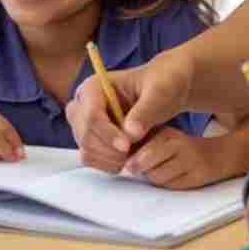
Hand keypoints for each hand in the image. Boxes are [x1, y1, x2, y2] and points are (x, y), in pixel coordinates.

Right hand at [66, 49, 193, 173]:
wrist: (165, 93)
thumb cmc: (162, 86)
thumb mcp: (160, 93)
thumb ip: (146, 111)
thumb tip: (130, 134)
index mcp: (94, 86)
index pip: (91, 115)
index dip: (107, 133)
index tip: (127, 146)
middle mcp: (83, 104)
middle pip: (84, 133)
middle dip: (108, 148)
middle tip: (132, 153)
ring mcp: (84, 123)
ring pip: (86, 148)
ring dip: (108, 158)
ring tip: (133, 155)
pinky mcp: (91, 138)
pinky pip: (90, 158)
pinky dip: (107, 164)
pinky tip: (127, 159)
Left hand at [124, 126, 231, 189]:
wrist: (218, 155)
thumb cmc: (181, 147)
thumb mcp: (163, 138)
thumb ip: (142, 143)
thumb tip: (118, 154)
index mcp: (168, 133)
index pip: (139, 145)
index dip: (130, 155)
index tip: (126, 159)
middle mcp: (179, 145)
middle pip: (146, 163)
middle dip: (138, 168)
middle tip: (134, 168)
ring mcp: (189, 161)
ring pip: (157, 177)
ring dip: (152, 177)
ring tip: (154, 171)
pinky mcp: (197, 177)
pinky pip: (171, 186)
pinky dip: (166, 184)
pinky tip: (169, 176)